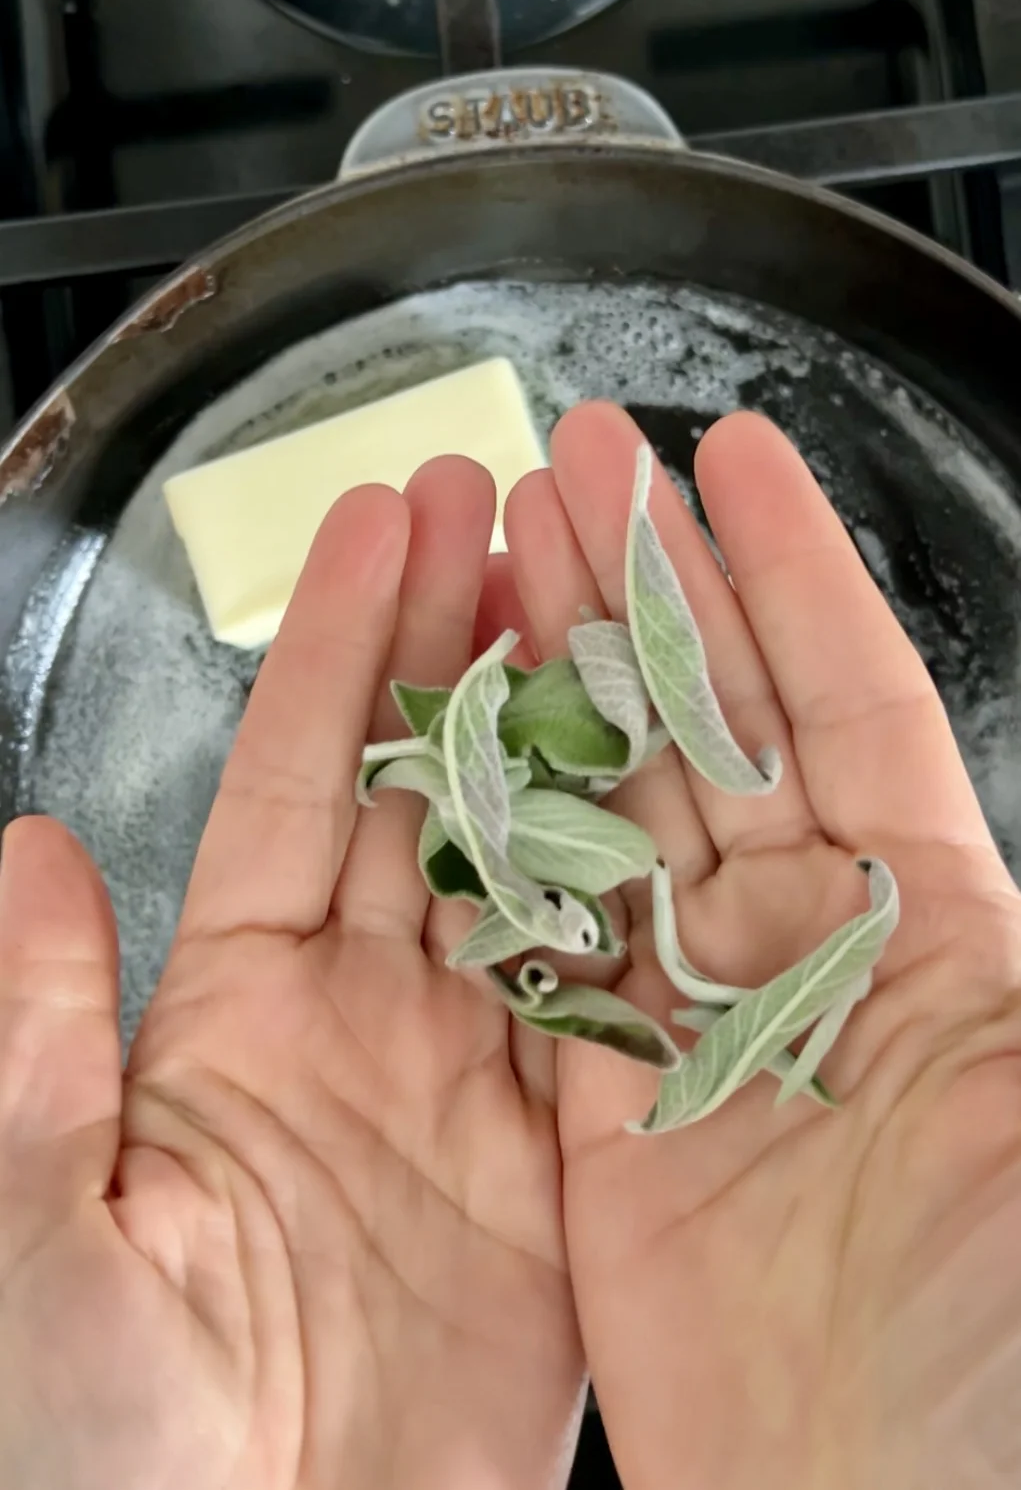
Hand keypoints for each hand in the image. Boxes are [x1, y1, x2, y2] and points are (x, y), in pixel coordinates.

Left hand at [0, 458, 582, 1489]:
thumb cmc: (110, 1449)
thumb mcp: (43, 1232)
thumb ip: (42, 1040)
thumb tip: (28, 854)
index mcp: (238, 1013)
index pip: (302, 782)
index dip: (341, 648)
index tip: (380, 523)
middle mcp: (365, 1021)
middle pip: (431, 792)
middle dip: (464, 643)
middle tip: (505, 509)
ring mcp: (473, 1085)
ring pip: (532, 870)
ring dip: (563, 739)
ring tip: (597, 606)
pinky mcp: (562, 1170)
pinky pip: (610, 1009)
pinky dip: (643, 904)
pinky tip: (673, 801)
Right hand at [505, 403, 1020, 1489]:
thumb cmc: (997, 1343)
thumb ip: (1002, 967)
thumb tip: (952, 843)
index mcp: (936, 937)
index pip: (852, 706)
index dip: (790, 576)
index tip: (729, 459)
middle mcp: (812, 965)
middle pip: (717, 737)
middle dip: (652, 597)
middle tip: (580, 469)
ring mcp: (699, 1035)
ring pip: (616, 821)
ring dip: (566, 691)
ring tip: (504, 561)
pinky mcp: (602, 1119)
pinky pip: (542, 956)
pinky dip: (501, 854)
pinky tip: (464, 756)